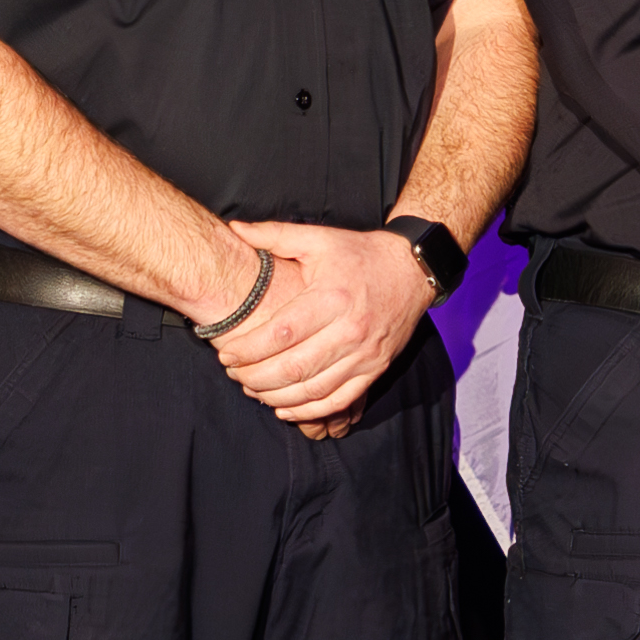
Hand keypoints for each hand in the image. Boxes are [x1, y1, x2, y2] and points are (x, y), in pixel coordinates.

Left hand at [211, 219, 434, 435]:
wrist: (413, 269)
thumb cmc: (360, 253)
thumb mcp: (319, 238)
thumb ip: (274, 235)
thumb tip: (234, 228)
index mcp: (332, 296)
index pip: (281, 334)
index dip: (248, 350)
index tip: (226, 354)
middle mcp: (350, 329)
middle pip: (293, 367)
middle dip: (254, 377)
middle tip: (234, 374)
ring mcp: (365, 353)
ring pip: (313, 389)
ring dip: (276, 396)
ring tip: (252, 390)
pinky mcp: (375, 369)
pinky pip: (339, 400)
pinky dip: (309, 410)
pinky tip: (284, 408)